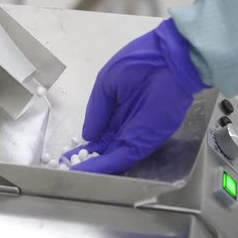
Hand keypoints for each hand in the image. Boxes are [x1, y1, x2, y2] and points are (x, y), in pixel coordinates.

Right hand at [64, 19, 207, 173]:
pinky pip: (121, 157)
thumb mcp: (106, 83)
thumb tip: (88, 135)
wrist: (170, 60)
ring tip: (71, 177)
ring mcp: (134, 135)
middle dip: (86, 160)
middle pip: (104, 149)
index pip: (99, 134)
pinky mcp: (143, 142)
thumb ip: (96, 111)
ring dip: (92, 168)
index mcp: (116, 110)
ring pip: (110, 157)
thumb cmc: (139, 64)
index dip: (85, 144)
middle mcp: (125, 126)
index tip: (67, 155)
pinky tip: (84, 172)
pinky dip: (103, 167)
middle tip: (67, 170)